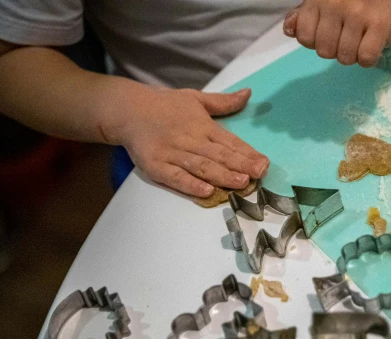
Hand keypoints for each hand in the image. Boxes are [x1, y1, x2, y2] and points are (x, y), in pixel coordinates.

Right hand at [103, 85, 266, 198]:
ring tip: (241, 183)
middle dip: (240, 165)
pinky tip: (206, 192)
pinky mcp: (155, 166)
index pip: (230, 140)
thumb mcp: (195, 98)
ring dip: (222, 176)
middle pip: (219, 155)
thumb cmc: (165, 106)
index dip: (247, 153)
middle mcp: (189, 139)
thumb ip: (223, 102)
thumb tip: (248, 93)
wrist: (126, 109)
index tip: (264, 163)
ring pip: (201, 167)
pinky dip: (190, 185)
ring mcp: (172, 153)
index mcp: (202, 125)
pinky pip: (175, 178)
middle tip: (258, 174)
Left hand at [283, 0, 390, 66]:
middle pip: (324, 51)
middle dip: (337, 50)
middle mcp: (336, 2)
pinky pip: (365, 58)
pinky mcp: (380, 25)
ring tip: (364, 39)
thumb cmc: (364, 3)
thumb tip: (289, 29)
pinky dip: (370, 59)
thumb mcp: (330, 5)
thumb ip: (307, 16)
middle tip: (351, 37)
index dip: (317, 42)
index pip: (304, 36)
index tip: (332, 33)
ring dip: (355, 55)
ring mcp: (358, 13)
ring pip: (344, 57)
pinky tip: (375, 45)